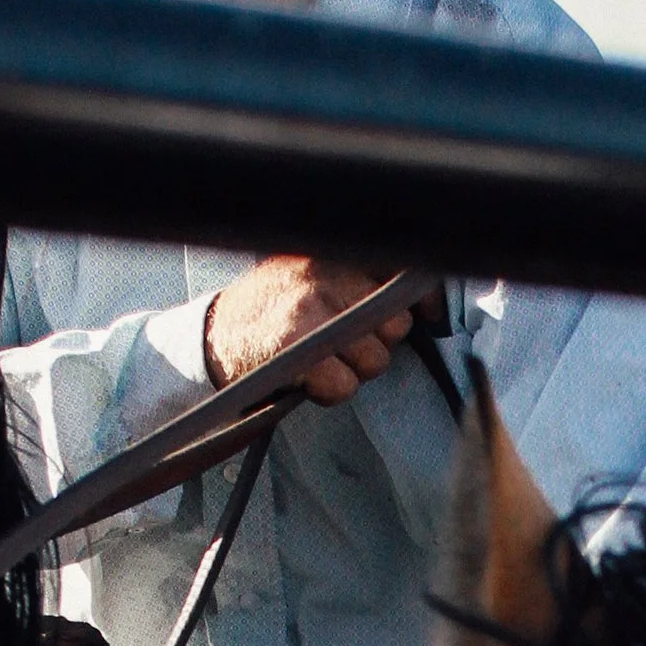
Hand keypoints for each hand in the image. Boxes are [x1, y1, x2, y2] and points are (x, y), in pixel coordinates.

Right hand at [204, 257, 436, 403]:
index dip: (423, 298)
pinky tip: (308, 376)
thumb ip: (364, 278)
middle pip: (395, 326)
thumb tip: (425, 300)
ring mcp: (310, 311)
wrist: (215, 336)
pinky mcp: (296, 350)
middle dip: (377, 343)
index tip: (430, 313)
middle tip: (342, 344)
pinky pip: (344, 385)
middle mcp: (323, 275)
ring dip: (353, 370)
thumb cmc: (275, 310)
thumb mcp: (317, 274)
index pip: (401, 271)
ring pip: (375, 359)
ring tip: (322, 358)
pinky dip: (329, 391)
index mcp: (333, 254)